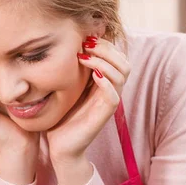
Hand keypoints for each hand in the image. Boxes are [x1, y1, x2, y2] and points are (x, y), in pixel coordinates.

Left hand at [47, 37, 129, 164]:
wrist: (61, 146)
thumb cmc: (62, 117)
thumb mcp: (68, 88)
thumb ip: (74, 70)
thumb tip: (67, 46)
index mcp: (104, 83)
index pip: (118, 56)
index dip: (106, 44)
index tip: (85, 39)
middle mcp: (110, 91)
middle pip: (124, 62)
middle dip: (106, 49)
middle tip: (85, 45)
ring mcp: (109, 103)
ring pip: (121, 75)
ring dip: (104, 62)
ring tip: (84, 59)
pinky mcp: (104, 115)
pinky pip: (113, 96)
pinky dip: (105, 82)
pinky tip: (92, 75)